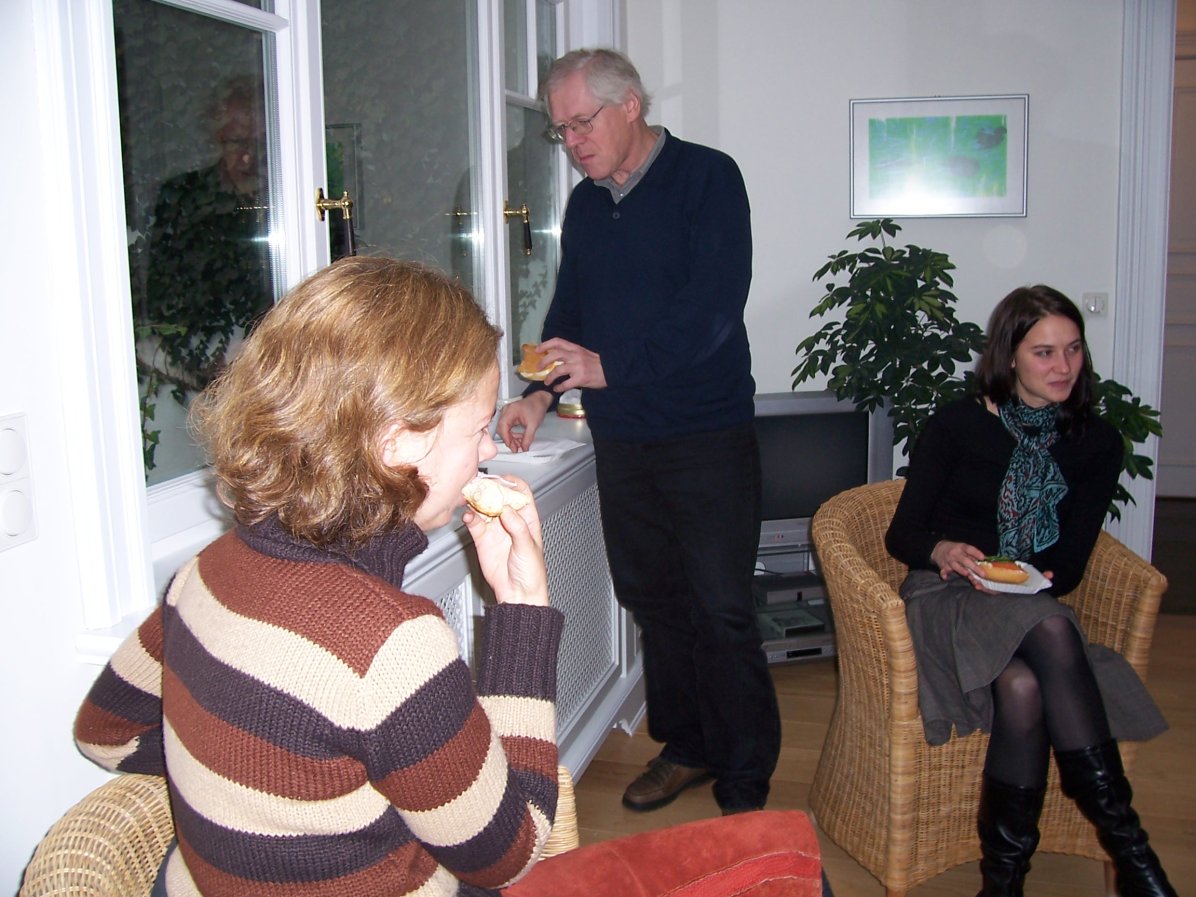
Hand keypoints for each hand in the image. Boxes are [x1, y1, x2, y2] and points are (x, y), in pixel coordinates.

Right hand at [463, 476, 548, 606]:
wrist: (517, 594)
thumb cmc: (531, 573)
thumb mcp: (528, 547)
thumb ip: (517, 527)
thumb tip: (506, 509)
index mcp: (527, 519)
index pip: (521, 493)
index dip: (512, 484)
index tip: (502, 480)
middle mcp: (510, 521)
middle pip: (499, 497)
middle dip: (490, 489)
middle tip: (481, 485)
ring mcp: (495, 528)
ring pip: (484, 507)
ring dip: (477, 500)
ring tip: (471, 498)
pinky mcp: (482, 538)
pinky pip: (473, 522)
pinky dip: (469, 517)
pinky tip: (468, 516)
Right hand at [496, 392, 551, 452]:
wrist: (540, 400)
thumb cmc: (537, 406)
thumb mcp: (533, 424)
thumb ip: (528, 437)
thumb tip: (524, 447)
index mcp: (510, 411)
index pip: (503, 427)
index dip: (507, 439)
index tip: (512, 447)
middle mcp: (506, 411)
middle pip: (502, 429)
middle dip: (509, 440)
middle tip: (516, 448)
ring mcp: (507, 413)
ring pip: (504, 429)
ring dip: (511, 438)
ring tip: (519, 444)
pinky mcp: (510, 416)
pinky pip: (508, 427)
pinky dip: (512, 434)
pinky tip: (518, 438)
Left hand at [537, 338, 606, 390]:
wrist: (611, 370)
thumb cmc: (596, 363)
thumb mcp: (583, 353)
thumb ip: (570, 353)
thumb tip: (554, 357)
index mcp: (575, 348)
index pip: (558, 341)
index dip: (545, 345)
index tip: (537, 350)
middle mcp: (575, 355)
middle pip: (554, 355)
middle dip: (543, 361)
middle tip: (538, 368)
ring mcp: (578, 367)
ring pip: (558, 370)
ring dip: (549, 377)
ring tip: (546, 382)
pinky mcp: (581, 378)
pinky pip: (565, 384)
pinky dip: (559, 387)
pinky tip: (557, 389)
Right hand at [930, 540, 994, 588]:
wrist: (939, 549)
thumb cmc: (955, 549)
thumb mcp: (963, 548)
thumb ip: (973, 554)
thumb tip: (986, 560)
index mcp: (961, 547)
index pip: (969, 549)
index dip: (976, 553)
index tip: (983, 558)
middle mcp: (955, 553)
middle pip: (965, 560)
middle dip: (974, 567)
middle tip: (983, 574)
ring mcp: (949, 560)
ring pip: (955, 565)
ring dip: (960, 570)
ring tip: (967, 574)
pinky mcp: (943, 566)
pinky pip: (943, 571)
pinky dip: (944, 574)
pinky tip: (945, 578)